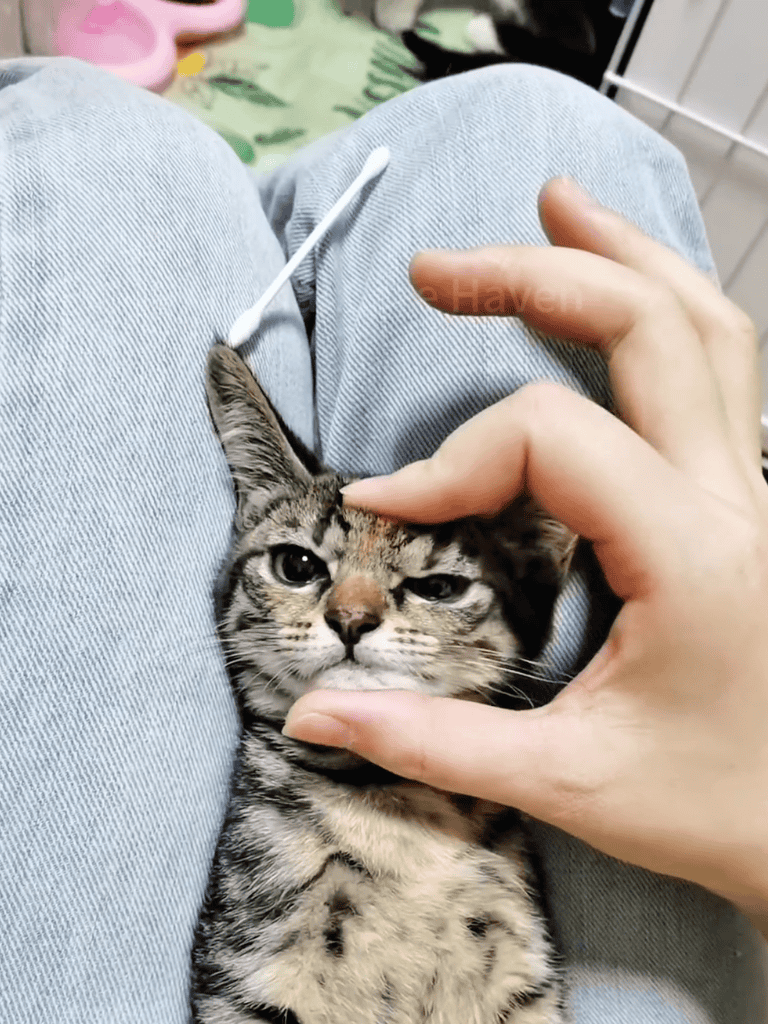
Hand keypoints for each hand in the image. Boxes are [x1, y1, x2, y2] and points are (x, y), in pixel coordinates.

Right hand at [283, 178, 767, 933]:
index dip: (446, 462)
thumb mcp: (570, 783)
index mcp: (691, 553)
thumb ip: (432, 744)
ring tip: (556, 204)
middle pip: (644, 325)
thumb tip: (316, 716)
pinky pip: (722, 371)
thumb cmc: (726, 813)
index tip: (384, 507)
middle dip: (531, 276)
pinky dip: (668, 309)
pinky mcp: (749, 503)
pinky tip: (626, 295)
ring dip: (624, 256)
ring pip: (708, 326)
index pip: (548, 441)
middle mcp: (736, 500)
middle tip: (438, 266)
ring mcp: (755, 492)